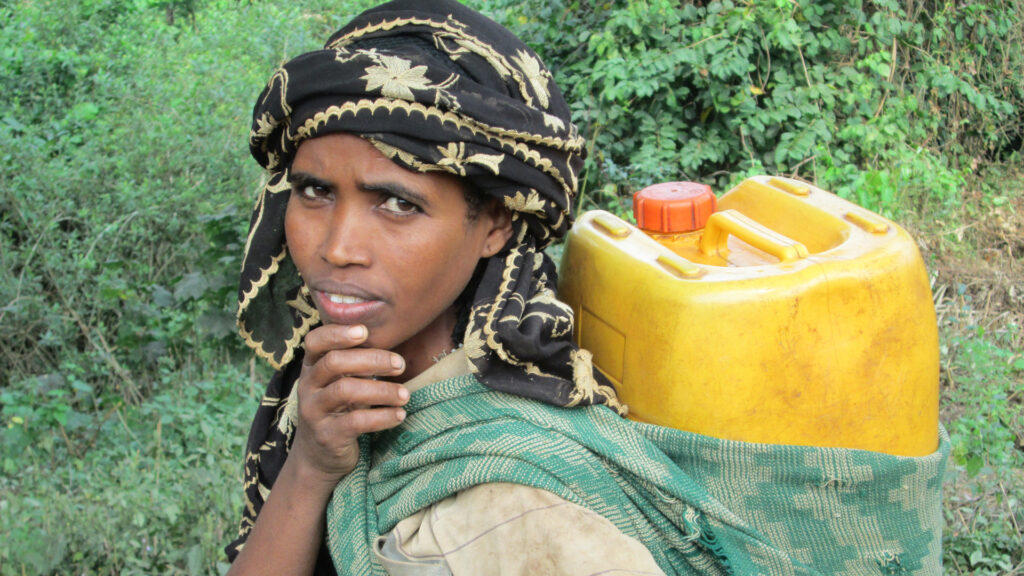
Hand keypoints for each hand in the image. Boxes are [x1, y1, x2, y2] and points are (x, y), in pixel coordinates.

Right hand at [289, 323, 408, 486]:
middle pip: (334, 362)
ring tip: (404, 395)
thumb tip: (392, 339)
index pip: (315, 341)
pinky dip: (382, 417)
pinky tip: (399, 415)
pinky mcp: (327, 435)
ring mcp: (314, 411)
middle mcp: (308, 386)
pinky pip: (356, 422)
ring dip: (382, 390)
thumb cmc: (337, 409)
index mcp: (311, 367)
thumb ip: (354, 362)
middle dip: (372, 359)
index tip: (365, 331)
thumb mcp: (339, 382)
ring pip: (346, 390)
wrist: (317, 456)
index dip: (337, 333)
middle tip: (400, 364)